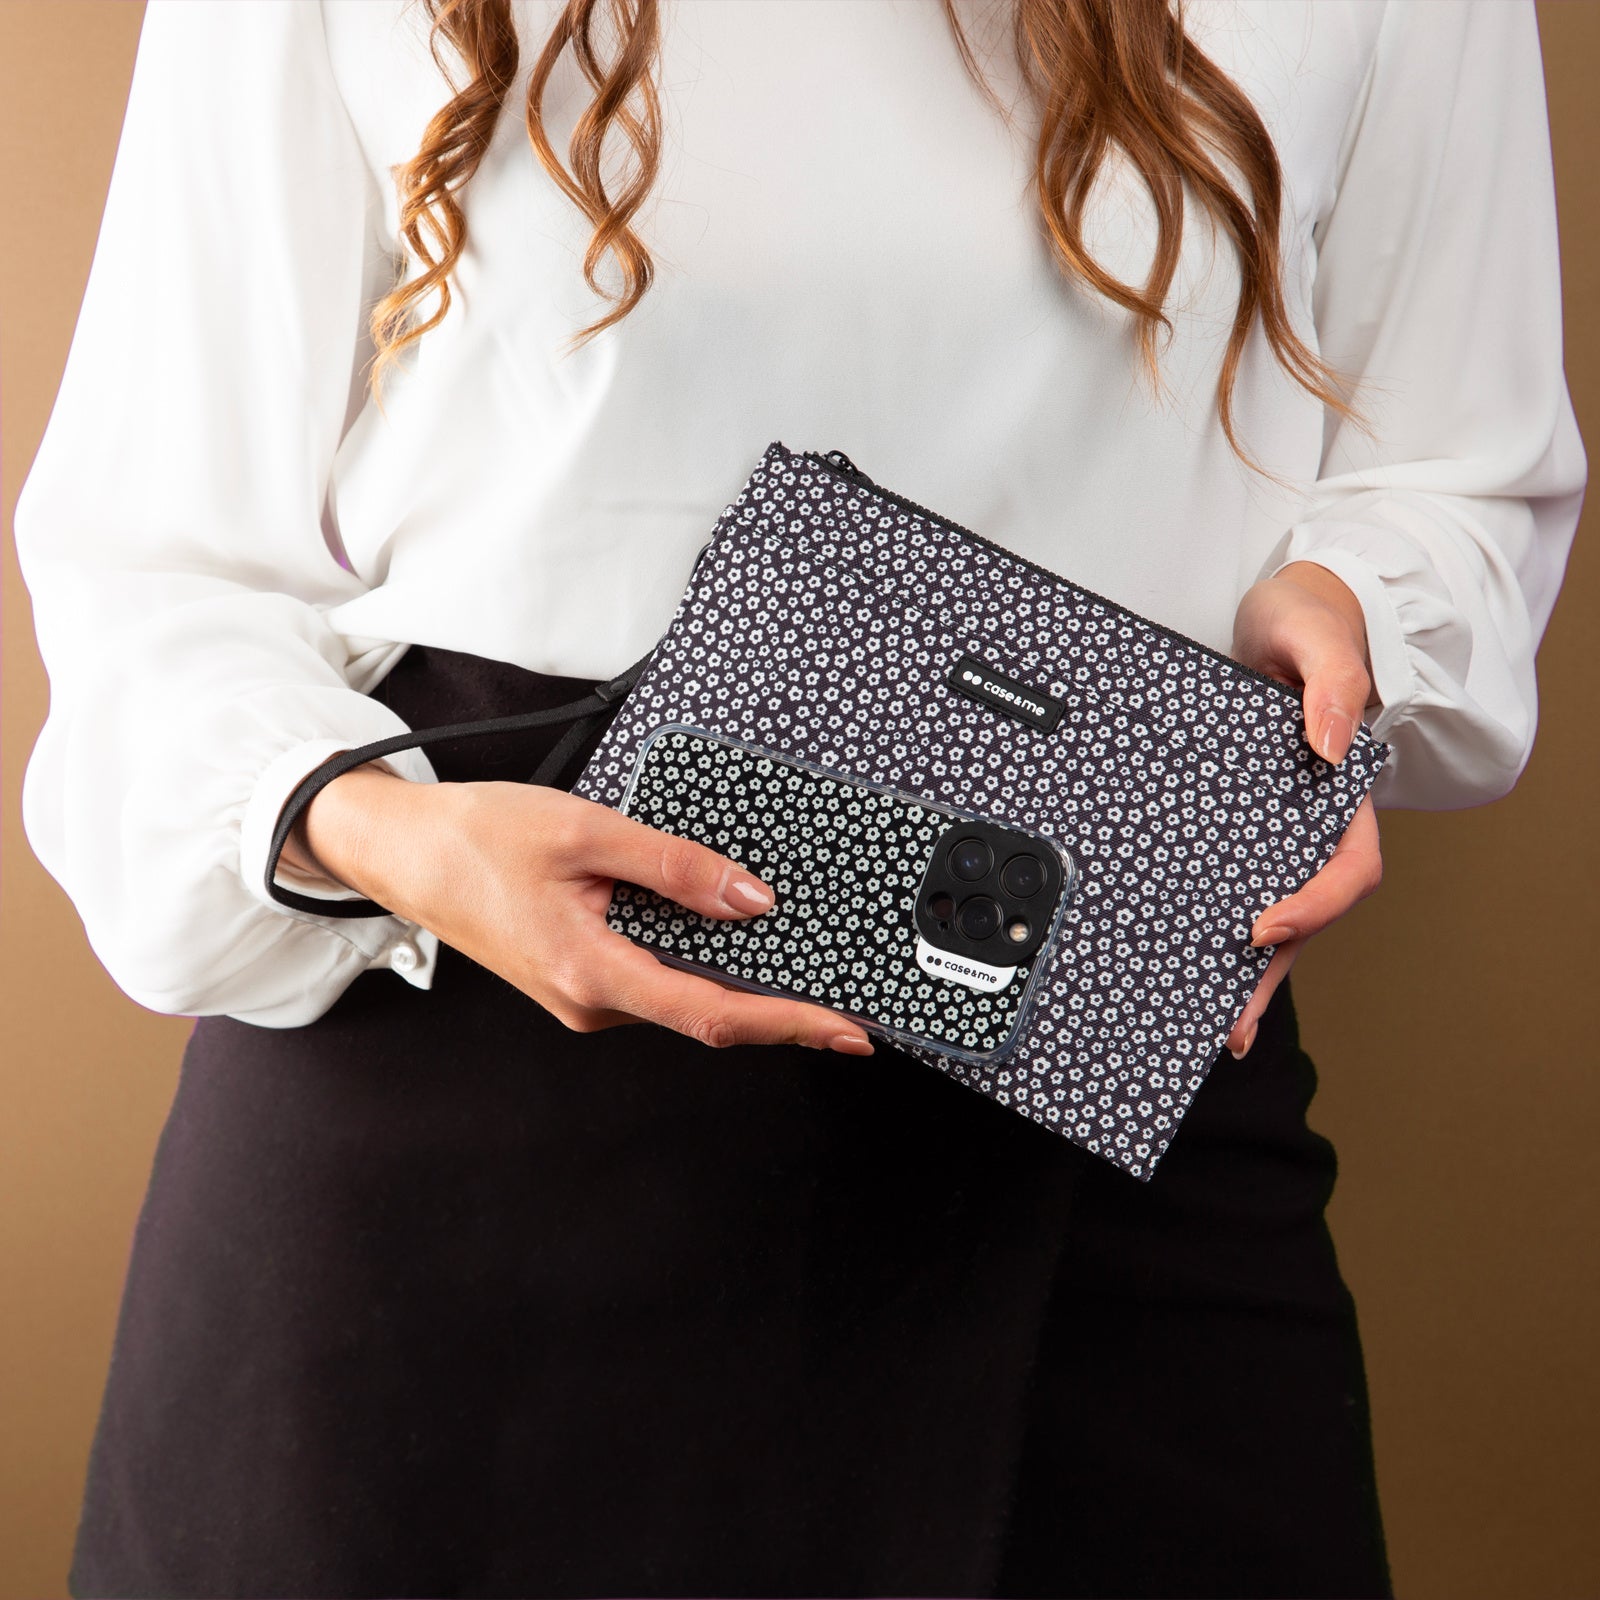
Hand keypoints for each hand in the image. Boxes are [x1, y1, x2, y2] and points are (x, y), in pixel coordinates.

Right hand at [290, 766, 875, 1055]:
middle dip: (780, 1010)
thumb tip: (751, 899)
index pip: (714, 1015)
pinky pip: (655, 980)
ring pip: (681, 997)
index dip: (789, 1024)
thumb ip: (675, 867)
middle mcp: (589, 1003)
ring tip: (806, 967)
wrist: (401, 852)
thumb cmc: (476, 838)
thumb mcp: (585, 831)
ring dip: (742, 985)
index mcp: (591, 973)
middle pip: (707, 1014)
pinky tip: (732, 942)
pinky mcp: (577, 981)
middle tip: (851, 1000)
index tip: (848, 1029)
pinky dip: (702, 967)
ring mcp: (581, 998)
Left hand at [1224, 561, 1385, 1056]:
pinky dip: (1206, 925)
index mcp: (1343, 793)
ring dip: (1240, 969)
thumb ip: (1333, 682)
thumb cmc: (1307, 621)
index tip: (1264, 924)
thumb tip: (1328, 748)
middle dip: (1271, 973)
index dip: (1314, 906)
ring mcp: (1271, 827)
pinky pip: (1225, 882)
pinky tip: (1177, 960)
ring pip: (1266, 912)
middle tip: (1231, 1025)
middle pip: (1304, 914)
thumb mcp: (1317, 635)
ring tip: (1205, 1023)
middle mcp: (1310, 821)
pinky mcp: (1231, 825)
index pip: (1347, 869)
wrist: (1279, 617)